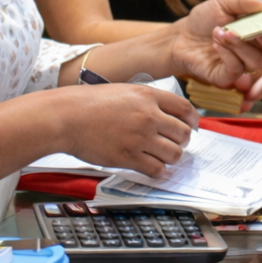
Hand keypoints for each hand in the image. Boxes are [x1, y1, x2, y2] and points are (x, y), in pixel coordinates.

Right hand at [54, 83, 197, 177]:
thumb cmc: (89, 104)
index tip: (193, 126)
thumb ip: (145, 101)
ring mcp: (140, 138)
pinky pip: (156, 169)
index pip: (185, 108)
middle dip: (183, 141)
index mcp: (148, 96)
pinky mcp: (129, 157)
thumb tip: (164, 115)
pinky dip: (158, 171)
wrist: (67, 117)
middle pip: (183, 133)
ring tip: (163, 156)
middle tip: (176, 144)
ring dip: (172, 157)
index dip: (193, 120)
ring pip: (174, 153)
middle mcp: (148, 116)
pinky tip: (153, 168)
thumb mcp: (123, 91)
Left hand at [171, 0, 261, 103]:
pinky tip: (217, 42)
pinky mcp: (229, 77)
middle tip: (260, 28)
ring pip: (259, 60)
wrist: (180, 37)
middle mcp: (259, 49)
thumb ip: (242, 1)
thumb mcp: (223, 2)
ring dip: (242, 44)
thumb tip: (261, 5)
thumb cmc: (205, 20)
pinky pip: (238, 69)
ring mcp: (245, 65)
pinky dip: (228, 54)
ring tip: (224, 31)